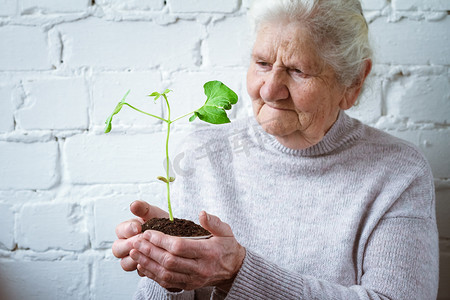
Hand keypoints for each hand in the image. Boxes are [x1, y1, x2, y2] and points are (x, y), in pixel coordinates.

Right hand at [112, 200, 168, 274]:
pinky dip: (145, 267)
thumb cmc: (162, 223)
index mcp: (127, 230)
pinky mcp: (142, 268)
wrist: (177, 237)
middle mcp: (126, 245)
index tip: (138, 227)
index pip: (120, 230)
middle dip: (130, 245)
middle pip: (117, 249)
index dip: (127, 229)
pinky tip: (155, 261)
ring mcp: (133, 258)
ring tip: (149, 251)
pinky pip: (138, 271)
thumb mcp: (154, 214)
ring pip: (125, 263)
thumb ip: (143, 209)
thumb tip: (133, 205)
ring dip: (136, 258)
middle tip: (142, 240)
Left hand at [130, 211, 245, 290]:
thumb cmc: (227, 246)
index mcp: (208, 253)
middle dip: (150, 251)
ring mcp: (193, 279)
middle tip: (136, 241)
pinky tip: (142, 265)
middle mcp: (200, 269)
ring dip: (147, 263)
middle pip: (169, 261)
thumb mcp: (225, 230)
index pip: (179, 247)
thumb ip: (213, 222)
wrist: (234, 269)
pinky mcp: (188, 285)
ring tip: (134, 252)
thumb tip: (201, 213)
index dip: (161, 240)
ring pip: (165, 274)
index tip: (149, 232)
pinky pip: (167, 282)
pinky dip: (152, 274)